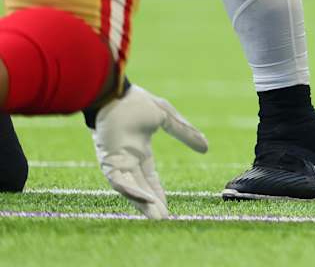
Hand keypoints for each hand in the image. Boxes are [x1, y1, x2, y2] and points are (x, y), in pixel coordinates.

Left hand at [90, 84, 208, 218]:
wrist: (115, 94)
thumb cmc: (136, 102)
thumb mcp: (167, 118)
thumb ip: (184, 133)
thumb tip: (206, 147)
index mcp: (138, 151)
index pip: (149, 178)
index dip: (158, 192)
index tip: (167, 208)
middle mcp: (126, 161)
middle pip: (140, 188)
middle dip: (151, 205)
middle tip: (162, 220)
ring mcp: (116, 162)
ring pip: (129, 189)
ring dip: (142, 203)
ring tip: (156, 217)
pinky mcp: (108, 161)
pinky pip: (120, 181)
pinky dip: (133, 191)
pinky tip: (146, 200)